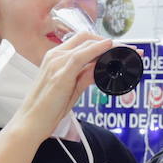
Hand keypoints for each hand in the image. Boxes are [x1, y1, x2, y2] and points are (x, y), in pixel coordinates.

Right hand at [11, 33, 132, 142]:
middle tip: (131, 51)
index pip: (83, 42)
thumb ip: (85, 77)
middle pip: (87, 39)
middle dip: (112, 43)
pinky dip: (97, 49)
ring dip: (112, 47)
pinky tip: (110, 48)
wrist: (31, 123)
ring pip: (87, 44)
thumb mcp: (71, 90)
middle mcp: (55, 56)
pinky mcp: (60, 73)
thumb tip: (101, 70)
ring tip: (130, 52)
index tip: (121, 49)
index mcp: (55, 57)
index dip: (103, 42)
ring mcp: (56, 63)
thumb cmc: (48, 109)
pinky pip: (81, 55)